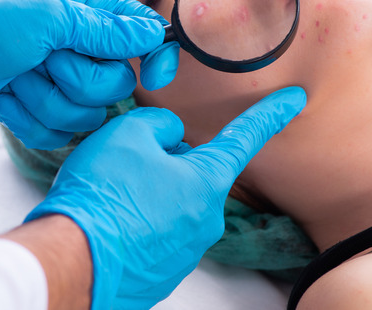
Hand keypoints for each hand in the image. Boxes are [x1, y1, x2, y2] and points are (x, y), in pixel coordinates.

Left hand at [0, 0, 178, 148]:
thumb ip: (103, 28)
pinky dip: (27, 118)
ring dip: (46, 100)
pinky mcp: (37, 112)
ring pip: (85, 115)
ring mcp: (57, 83)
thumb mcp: (50, 15)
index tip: (157, 76)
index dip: (155, 56)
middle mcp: (77, 49)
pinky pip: (56, 132)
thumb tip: (150, 34)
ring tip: (16, 79)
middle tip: (44, 61)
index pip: (141, 36)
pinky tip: (6, 99)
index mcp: (86, 13)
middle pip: (115, 85)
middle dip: (78, 79)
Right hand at [26, 87, 306, 308]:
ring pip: (169, 203)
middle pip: (192, 173)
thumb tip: (167, 139)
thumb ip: (159, 125)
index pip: (245, 137)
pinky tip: (108, 222)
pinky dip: (133, 222)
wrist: (76, 260)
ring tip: (109, 199)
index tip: (295, 99)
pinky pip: (152, 233)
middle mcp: (205, 220)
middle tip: (123, 166)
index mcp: (206, 182)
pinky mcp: (162, 272)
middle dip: (163, 163)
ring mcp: (185, 251)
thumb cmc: (102, 195)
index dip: (269, 113)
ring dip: (144, 194)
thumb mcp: (128, 133)